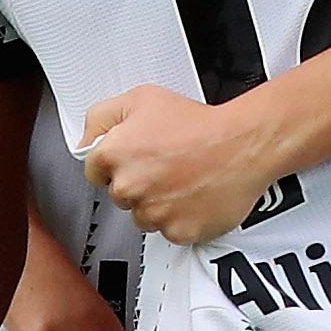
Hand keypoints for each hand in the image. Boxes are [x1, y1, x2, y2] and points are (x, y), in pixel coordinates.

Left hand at [84, 86, 276, 245]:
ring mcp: (153, 213)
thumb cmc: (201, 124)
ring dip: (159, 203)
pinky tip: (195, 196)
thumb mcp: (143, 98)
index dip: (118, 162)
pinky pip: (171, 231)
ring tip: (184, 180)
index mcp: (114, 155)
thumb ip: (102, 117)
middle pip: (121, 195)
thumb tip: (86, 139)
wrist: (244, 145)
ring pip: (145, 216)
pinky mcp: (178, 231)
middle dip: (140, 183)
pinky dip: (182, 218)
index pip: (95, 172)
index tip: (137, 158)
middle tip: (167, 165)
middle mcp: (129, 187)